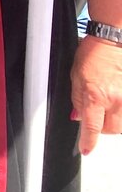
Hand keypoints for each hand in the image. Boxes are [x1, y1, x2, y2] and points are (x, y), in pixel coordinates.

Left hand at [72, 35, 121, 154]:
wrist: (111, 41)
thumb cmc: (91, 55)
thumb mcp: (75, 78)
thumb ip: (77, 100)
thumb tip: (78, 118)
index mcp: (95, 96)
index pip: (92, 127)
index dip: (88, 141)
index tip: (86, 150)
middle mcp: (115, 100)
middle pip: (112, 129)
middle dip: (103, 129)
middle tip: (97, 119)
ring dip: (115, 122)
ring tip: (108, 110)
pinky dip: (121, 113)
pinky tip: (116, 105)